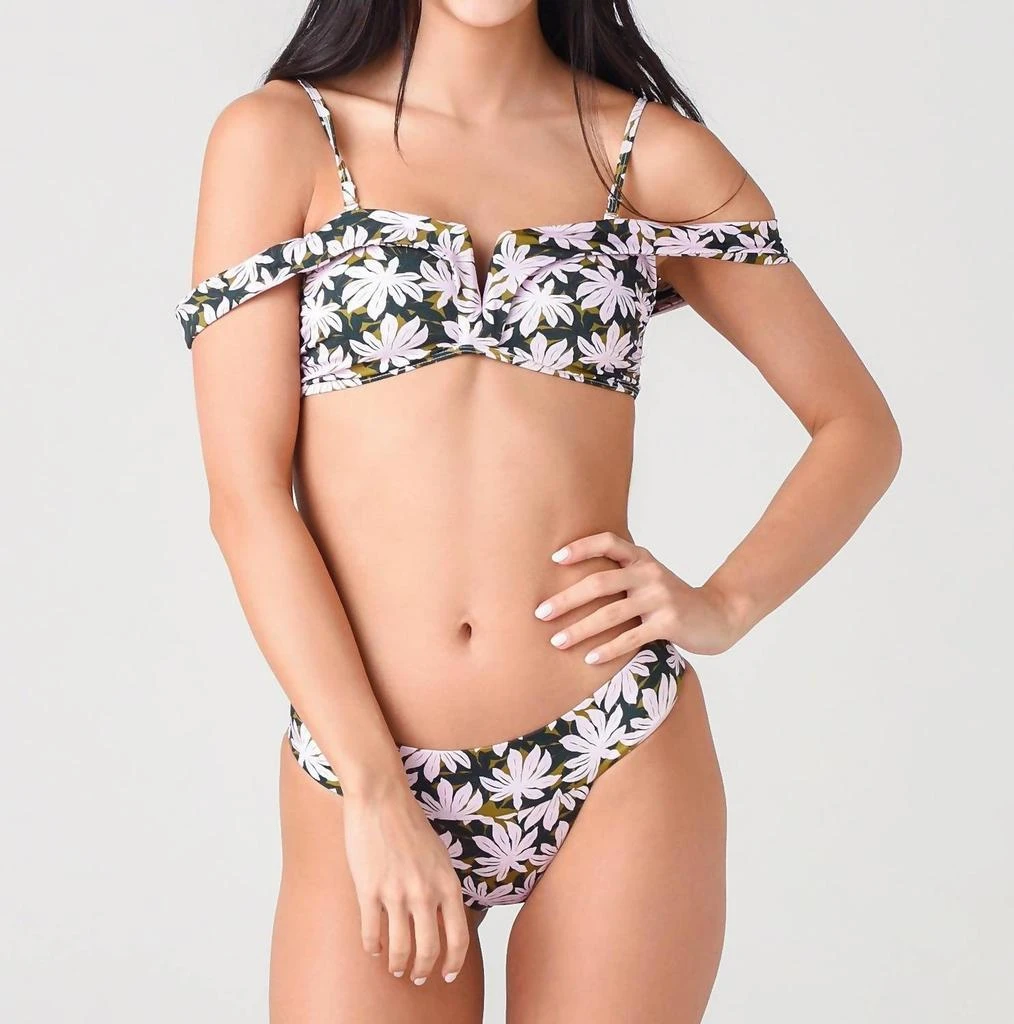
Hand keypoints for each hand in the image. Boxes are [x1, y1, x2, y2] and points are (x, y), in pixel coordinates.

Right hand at [342, 780, 469, 985]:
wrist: (381, 799)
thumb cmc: (410, 824)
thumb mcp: (439, 856)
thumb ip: (443, 887)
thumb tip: (444, 918)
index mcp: (447, 883)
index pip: (459, 937)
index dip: (454, 962)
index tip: (448, 974)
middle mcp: (425, 892)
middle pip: (429, 950)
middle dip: (423, 970)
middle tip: (417, 977)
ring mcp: (396, 893)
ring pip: (400, 948)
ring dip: (398, 965)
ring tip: (395, 969)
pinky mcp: (369, 890)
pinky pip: (371, 932)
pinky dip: (372, 947)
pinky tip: (373, 949)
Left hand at [534, 530, 746, 661]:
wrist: (717, 614)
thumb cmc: (672, 599)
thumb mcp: (649, 578)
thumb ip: (621, 575)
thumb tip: (573, 584)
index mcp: (641, 558)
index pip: (608, 542)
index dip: (581, 547)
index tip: (554, 559)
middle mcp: (649, 573)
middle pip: (599, 582)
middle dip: (566, 599)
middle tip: (540, 613)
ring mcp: (660, 598)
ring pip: (610, 613)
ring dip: (579, 629)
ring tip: (557, 641)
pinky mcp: (668, 623)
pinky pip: (631, 637)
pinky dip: (608, 649)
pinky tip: (589, 658)